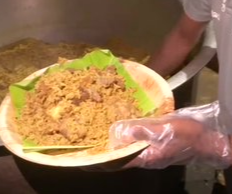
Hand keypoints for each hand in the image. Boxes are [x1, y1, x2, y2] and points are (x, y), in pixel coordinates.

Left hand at [81, 101, 231, 170]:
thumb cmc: (187, 134)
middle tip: (84, 143)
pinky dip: (121, 136)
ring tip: (94, 135)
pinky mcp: (151, 142)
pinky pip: (132, 140)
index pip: (117, 162)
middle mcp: (143, 155)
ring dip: (109, 143)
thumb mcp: (165, 130)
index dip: (100, 162)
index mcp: (145, 156)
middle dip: (102, 152)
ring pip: (123, 148)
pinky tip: (115, 126)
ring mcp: (147, 149)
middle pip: (117, 156)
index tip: (84, 160)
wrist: (205, 138)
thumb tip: (117, 134)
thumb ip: (141, 131)